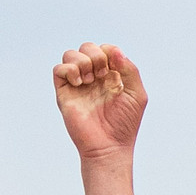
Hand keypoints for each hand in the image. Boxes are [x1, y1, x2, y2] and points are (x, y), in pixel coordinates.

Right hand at [54, 42, 146, 161]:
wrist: (108, 147)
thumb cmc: (124, 125)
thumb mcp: (136, 94)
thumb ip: (130, 69)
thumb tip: (114, 51)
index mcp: (109, 76)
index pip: (104, 49)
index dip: (109, 52)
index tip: (114, 71)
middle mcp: (92, 78)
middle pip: (87, 47)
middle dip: (95, 55)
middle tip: (102, 76)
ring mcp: (77, 85)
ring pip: (70, 54)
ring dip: (82, 61)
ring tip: (89, 80)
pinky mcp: (65, 94)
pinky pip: (58, 69)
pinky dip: (69, 70)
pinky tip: (79, 84)